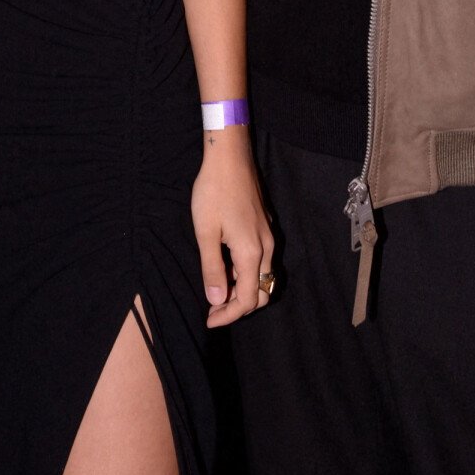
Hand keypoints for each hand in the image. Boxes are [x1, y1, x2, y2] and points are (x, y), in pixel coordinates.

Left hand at [191, 127, 274, 327]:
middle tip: (214, 307)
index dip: (229, 315)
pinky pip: (262, 259)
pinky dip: (246, 271)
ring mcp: (269, 235)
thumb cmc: (214, 191)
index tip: (209, 319)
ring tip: (217, 286)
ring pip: (263, 275)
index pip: (248, 299)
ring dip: (243, 288)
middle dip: (239, 306)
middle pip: (262, 292)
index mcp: (252, 252)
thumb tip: (216, 299)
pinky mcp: (265, 224)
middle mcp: (267, 247)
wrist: (230, 155)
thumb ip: (212, 268)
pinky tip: (226, 263)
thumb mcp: (205, 232)